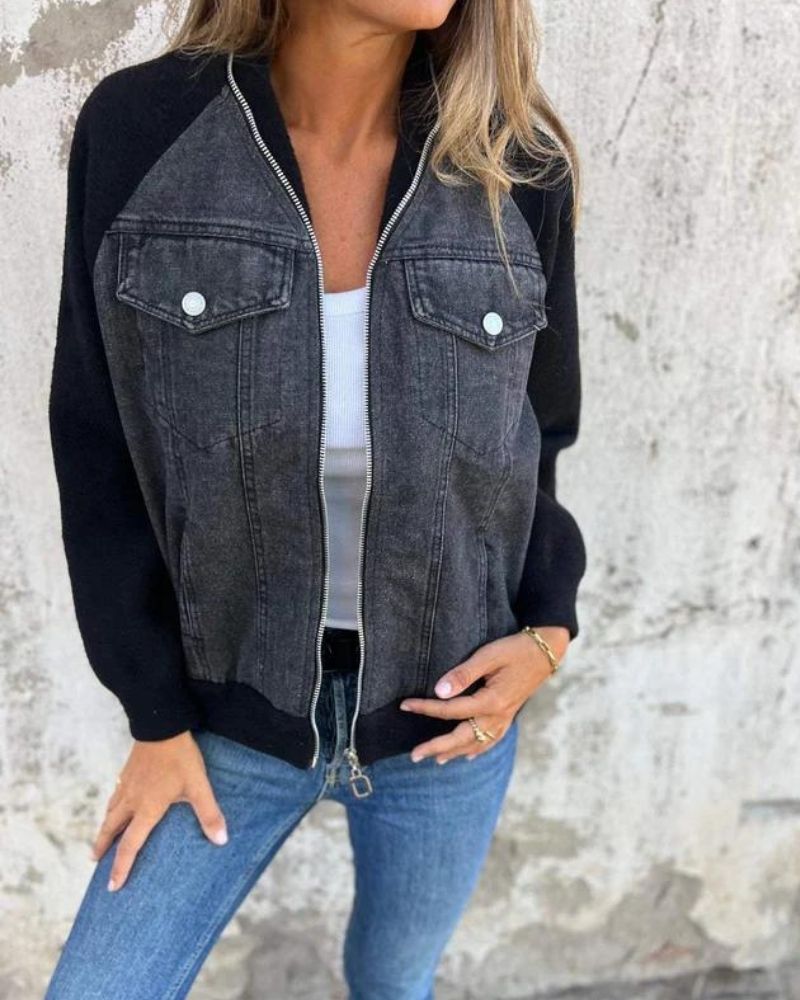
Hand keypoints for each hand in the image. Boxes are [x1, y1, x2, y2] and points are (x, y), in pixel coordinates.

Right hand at [91, 731, 227, 891]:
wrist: (161, 724)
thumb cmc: (180, 757)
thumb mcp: (198, 786)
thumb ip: (208, 813)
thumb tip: (221, 840)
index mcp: (147, 809)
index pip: (130, 845)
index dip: (121, 867)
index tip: (113, 886)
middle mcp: (131, 800)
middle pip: (111, 829)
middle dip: (103, 847)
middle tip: (95, 862)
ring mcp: (126, 784)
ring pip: (110, 811)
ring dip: (105, 828)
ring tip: (101, 838)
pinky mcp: (127, 771)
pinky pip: (115, 795)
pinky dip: (112, 807)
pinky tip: (116, 804)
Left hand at [400, 626, 569, 764]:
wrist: (545, 652)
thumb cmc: (515, 650)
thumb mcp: (488, 655)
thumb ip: (463, 673)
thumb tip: (439, 691)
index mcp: (491, 701)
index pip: (450, 710)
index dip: (426, 708)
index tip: (405, 705)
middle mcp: (497, 716)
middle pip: (462, 737)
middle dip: (437, 747)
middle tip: (414, 755)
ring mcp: (505, 719)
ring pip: (476, 743)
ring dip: (455, 752)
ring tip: (435, 760)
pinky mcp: (509, 716)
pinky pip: (492, 741)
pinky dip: (478, 750)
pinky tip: (467, 756)